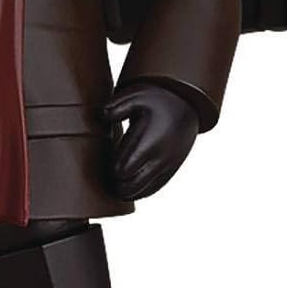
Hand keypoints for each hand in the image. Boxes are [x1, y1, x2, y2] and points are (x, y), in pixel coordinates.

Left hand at [102, 83, 198, 200]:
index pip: (123, 170)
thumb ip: (116, 106)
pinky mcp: (170, 170)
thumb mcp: (136, 95)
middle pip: (130, 187)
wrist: (185, 103)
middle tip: (107, 169)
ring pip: (140, 192)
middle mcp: (160, 159)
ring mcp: (166, 167)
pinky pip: (152, 189)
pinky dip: (138, 189)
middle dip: (115, 182)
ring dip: (125, 188)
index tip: (107, 157)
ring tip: (115, 174)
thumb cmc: (155, 99)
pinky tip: (127, 179)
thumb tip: (101, 116)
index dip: (111, 168)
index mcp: (149, 143)